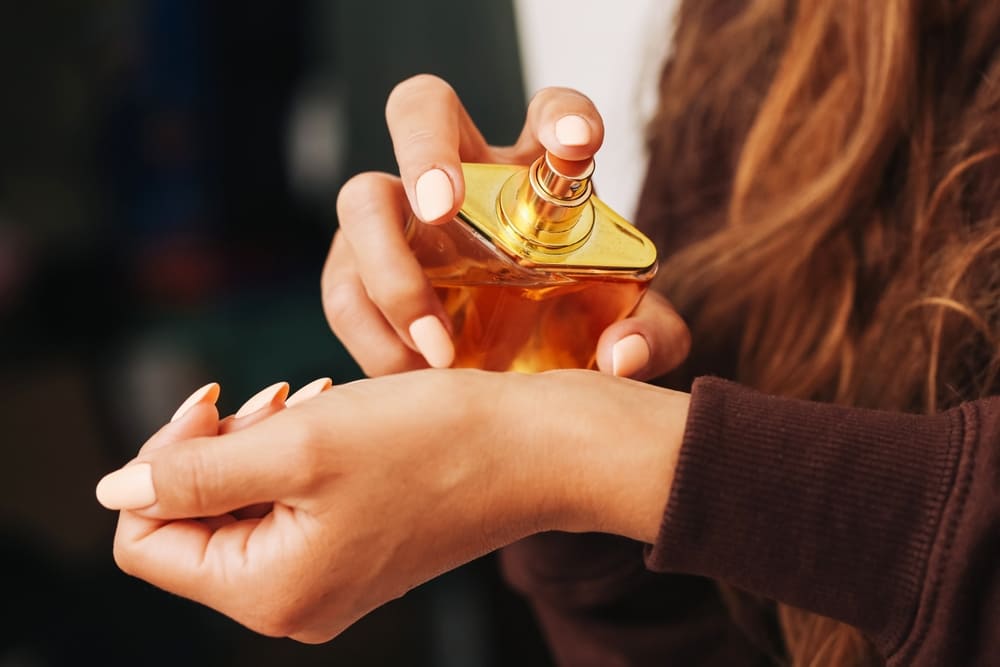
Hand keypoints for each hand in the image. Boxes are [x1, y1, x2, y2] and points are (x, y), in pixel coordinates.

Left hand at [98, 370, 687, 642]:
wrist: (539, 449)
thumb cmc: (434, 443)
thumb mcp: (299, 444)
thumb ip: (194, 471)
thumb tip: (116, 488)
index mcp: (271, 591)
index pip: (148, 538)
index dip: (160, 461)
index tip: (213, 401)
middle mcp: (296, 600)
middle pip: (196, 522)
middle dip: (218, 446)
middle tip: (272, 394)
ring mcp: (331, 578)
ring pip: (246, 505)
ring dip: (262, 442)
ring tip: (313, 397)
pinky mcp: (360, 549)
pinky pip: (296, 504)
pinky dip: (300, 454)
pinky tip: (336, 413)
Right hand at [323, 74, 689, 378]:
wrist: (518, 364)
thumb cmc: (573, 321)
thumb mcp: (624, 328)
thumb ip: (651, 335)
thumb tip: (622, 356)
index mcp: (537, 174)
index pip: (553, 113)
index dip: (564, 116)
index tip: (579, 142)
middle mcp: (460, 177)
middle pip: (420, 108)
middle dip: (424, 149)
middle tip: (441, 207)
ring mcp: (400, 219)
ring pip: (361, 201)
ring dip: (389, 271)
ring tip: (438, 348)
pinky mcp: (358, 273)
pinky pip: (341, 290)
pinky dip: (372, 334)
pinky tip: (415, 374)